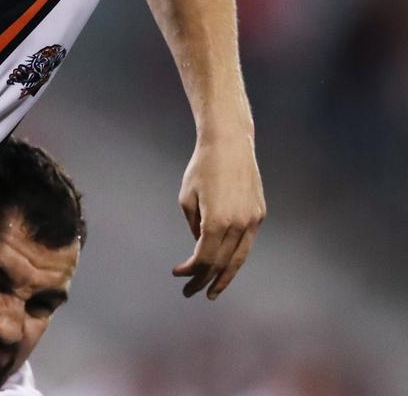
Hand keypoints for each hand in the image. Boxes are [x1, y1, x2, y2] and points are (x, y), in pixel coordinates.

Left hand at [172, 132, 265, 298]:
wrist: (230, 145)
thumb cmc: (202, 169)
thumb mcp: (187, 198)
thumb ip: (194, 227)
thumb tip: (201, 247)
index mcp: (217, 222)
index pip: (204, 259)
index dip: (191, 271)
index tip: (178, 274)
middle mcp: (239, 225)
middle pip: (222, 264)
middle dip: (206, 281)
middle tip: (191, 294)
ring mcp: (253, 220)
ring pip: (239, 258)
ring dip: (225, 277)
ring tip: (213, 291)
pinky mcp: (259, 214)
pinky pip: (246, 242)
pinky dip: (235, 257)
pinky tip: (225, 265)